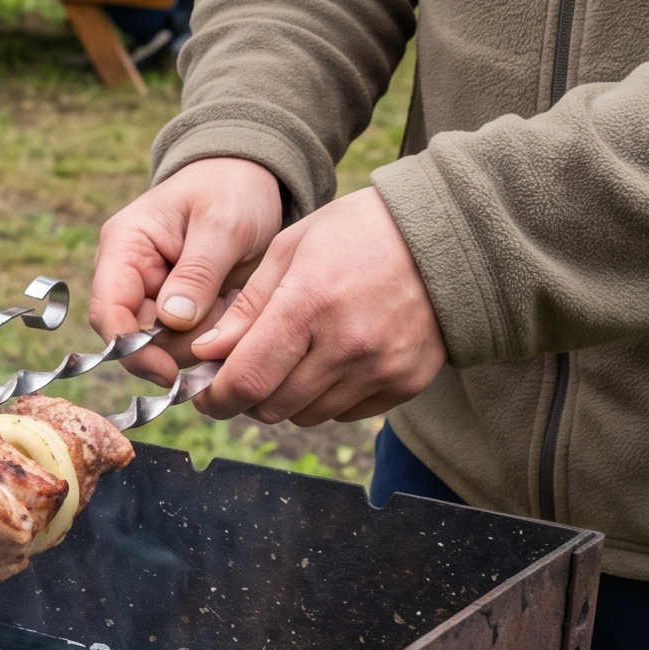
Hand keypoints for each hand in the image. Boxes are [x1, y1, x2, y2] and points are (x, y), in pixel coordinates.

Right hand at [89, 158, 285, 383]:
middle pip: (137, 337)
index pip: (108, 311)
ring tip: (235, 297)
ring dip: (205, 335)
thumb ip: (197, 272)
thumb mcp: (223, 223)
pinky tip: (234, 304)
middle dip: (182, 341)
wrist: (249, 180)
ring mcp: (152, 294)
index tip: (169, 373)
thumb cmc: (231, 190)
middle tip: (227, 311)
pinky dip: (215, 333)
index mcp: (124, 247)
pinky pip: (190, 339)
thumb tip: (172, 321)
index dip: (130, 349)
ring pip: (167, 345)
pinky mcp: (177, 309)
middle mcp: (129, 276)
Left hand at [188, 187, 446, 424]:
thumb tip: (206, 354)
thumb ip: (246, 308)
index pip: (247, 380)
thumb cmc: (355, 234)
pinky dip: (326, 398)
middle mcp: (349, 345)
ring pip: (307, 415)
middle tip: (244, 373)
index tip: (204, 393)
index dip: (216, 397)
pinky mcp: (407, 383)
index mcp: (310, 304)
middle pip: (272, 406)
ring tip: (291, 361)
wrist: (444, 237)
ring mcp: (382, 368)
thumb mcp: (289, 250)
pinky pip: (346, 413)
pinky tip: (330, 362)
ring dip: (286, 398)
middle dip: (246, 397)